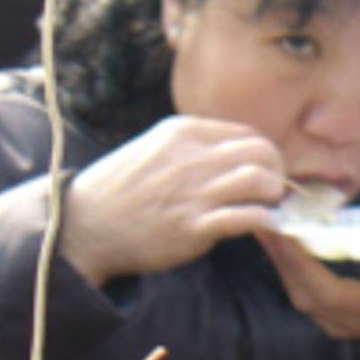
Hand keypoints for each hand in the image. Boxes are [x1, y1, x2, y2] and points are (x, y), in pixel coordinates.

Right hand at [62, 117, 286, 284]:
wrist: (82, 226)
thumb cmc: (119, 190)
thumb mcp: (154, 148)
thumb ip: (193, 147)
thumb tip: (237, 156)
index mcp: (182, 133)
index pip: (247, 134)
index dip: (262, 155)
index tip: (262, 172)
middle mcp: (190, 157)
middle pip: (262, 152)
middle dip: (276, 172)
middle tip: (272, 191)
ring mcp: (192, 191)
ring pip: (260, 179)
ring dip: (273, 195)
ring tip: (266, 206)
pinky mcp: (193, 226)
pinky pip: (247, 217)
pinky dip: (263, 220)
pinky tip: (260, 225)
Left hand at [253, 198, 359, 348]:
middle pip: (334, 294)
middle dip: (301, 262)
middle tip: (277, 228)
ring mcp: (349, 323)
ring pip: (308, 296)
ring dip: (284, 264)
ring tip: (265, 230)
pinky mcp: (329, 321)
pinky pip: (301, 295)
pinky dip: (285, 270)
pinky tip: (272, 244)